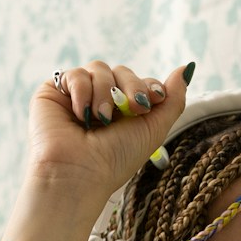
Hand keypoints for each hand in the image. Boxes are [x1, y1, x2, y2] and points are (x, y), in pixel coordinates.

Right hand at [25, 60, 191, 200]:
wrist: (79, 173)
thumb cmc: (116, 159)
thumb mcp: (154, 129)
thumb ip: (173, 99)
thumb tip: (187, 67)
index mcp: (123, 112)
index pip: (139, 82)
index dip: (148, 86)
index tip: (155, 99)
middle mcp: (100, 101)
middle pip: (122, 71)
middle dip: (132, 87)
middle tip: (134, 108)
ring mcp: (77, 95)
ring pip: (99, 68)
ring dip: (106, 93)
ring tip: (102, 119)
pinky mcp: (54, 92)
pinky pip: (74, 74)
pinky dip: (83, 92)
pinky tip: (81, 116)